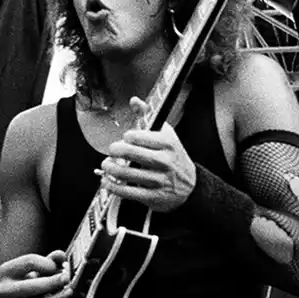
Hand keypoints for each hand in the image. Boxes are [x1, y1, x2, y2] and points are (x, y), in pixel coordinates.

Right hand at [0, 249, 73, 297]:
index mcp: (7, 271)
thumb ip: (47, 261)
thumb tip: (60, 256)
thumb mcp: (31, 269)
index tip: (57, 267)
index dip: (48, 264)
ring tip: (68, 293)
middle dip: (54, 282)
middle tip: (67, 280)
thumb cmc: (22, 283)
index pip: (30, 262)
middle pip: (34, 285)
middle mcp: (5, 290)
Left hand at [98, 96, 197, 211]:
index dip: (127, 137)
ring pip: (126, 173)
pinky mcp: (154, 197)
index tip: (126, 139)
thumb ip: (149, 117)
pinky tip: (107, 181)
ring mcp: (160, 180)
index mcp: (168, 143)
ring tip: (107, 165)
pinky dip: (113, 186)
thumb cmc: (174, 158)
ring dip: (110, 169)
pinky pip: (127, 192)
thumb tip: (135, 101)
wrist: (191, 187)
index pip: (137, 136)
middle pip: (130, 153)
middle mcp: (165, 161)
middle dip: (115, 151)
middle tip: (112, 151)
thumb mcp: (166, 135)